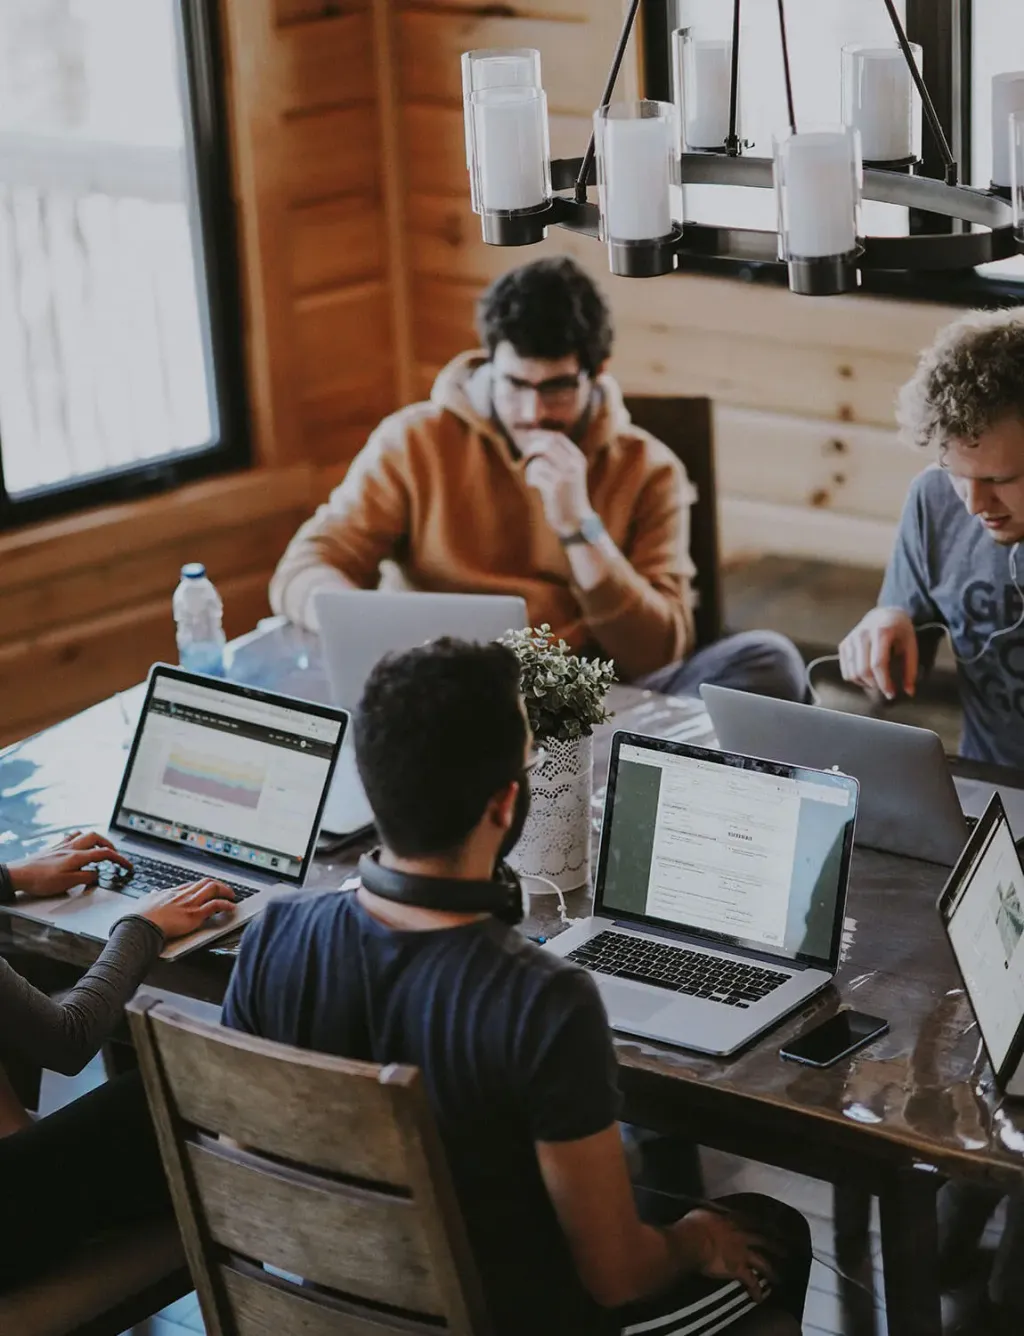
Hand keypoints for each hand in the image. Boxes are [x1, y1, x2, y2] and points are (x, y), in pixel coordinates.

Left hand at [6, 831, 131, 898]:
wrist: (19, 875)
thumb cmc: (40, 880)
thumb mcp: (67, 884)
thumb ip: (86, 877)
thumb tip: (97, 874)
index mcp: (77, 856)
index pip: (105, 854)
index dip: (120, 859)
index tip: (128, 866)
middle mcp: (71, 847)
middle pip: (97, 838)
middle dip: (110, 845)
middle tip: (115, 855)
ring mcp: (62, 845)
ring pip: (85, 835)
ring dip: (96, 839)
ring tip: (101, 848)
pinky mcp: (54, 847)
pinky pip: (72, 837)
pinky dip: (81, 838)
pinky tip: (79, 844)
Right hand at [135, 879, 236, 940]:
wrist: (140, 926)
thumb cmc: (140, 918)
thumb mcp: (145, 902)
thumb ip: (152, 897)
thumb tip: (153, 892)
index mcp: (171, 893)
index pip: (191, 885)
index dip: (202, 886)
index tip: (208, 888)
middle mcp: (183, 895)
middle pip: (205, 882)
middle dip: (217, 884)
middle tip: (224, 890)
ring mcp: (190, 903)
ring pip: (213, 889)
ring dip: (225, 891)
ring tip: (232, 895)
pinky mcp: (195, 914)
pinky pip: (216, 905)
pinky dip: (227, 905)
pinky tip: (232, 907)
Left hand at [522, 430, 592, 538]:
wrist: (575, 520)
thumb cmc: (567, 496)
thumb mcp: (568, 474)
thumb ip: (557, 458)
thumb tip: (536, 441)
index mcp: (578, 459)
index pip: (557, 437)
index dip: (541, 434)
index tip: (528, 435)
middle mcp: (573, 464)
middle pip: (547, 444)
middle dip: (532, 446)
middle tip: (524, 452)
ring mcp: (565, 475)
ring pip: (538, 461)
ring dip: (531, 469)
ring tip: (534, 478)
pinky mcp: (555, 487)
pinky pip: (535, 474)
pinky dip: (531, 479)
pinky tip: (535, 486)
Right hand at [671, 1207, 779, 1302]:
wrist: (694, 1241)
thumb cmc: (693, 1225)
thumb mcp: (702, 1213)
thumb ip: (711, 1213)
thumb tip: (709, 1214)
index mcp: (732, 1221)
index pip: (750, 1221)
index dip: (760, 1225)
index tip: (768, 1227)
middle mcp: (741, 1236)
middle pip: (763, 1241)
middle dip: (774, 1246)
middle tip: (785, 1251)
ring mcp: (742, 1253)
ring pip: (762, 1262)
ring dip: (771, 1270)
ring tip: (779, 1278)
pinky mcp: (738, 1269)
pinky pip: (751, 1282)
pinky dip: (756, 1291)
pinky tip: (759, 1298)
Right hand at [838, 607, 918, 700]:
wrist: (885, 614)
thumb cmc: (900, 630)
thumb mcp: (911, 646)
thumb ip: (910, 669)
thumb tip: (909, 691)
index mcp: (881, 632)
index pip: (878, 664)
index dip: (884, 683)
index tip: (891, 694)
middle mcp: (862, 634)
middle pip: (863, 670)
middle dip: (875, 685)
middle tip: (886, 689)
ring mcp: (850, 639)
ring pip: (852, 672)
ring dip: (865, 684)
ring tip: (877, 683)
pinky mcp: (844, 644)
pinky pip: (845, 670)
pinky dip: (855, 679)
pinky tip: (867, 677)